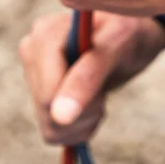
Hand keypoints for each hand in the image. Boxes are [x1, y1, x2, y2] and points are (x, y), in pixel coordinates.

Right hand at [19, 11, 164, 145]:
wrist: (132, 36)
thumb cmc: (128, 31)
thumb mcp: (117, 45)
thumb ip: (88, 76)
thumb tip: (60, 115)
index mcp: (45, 33)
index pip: (48, 93)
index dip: (80, 102)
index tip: (103, 88)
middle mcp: (32, 50)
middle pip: (48, 111)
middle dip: (83, 111)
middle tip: (104, 89)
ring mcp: (33, 72)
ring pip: (51, 126)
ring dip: (83, 121)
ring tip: (99, 94)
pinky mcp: (39, 93)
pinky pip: (53, 132)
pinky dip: (78, 127)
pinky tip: (91, 104)